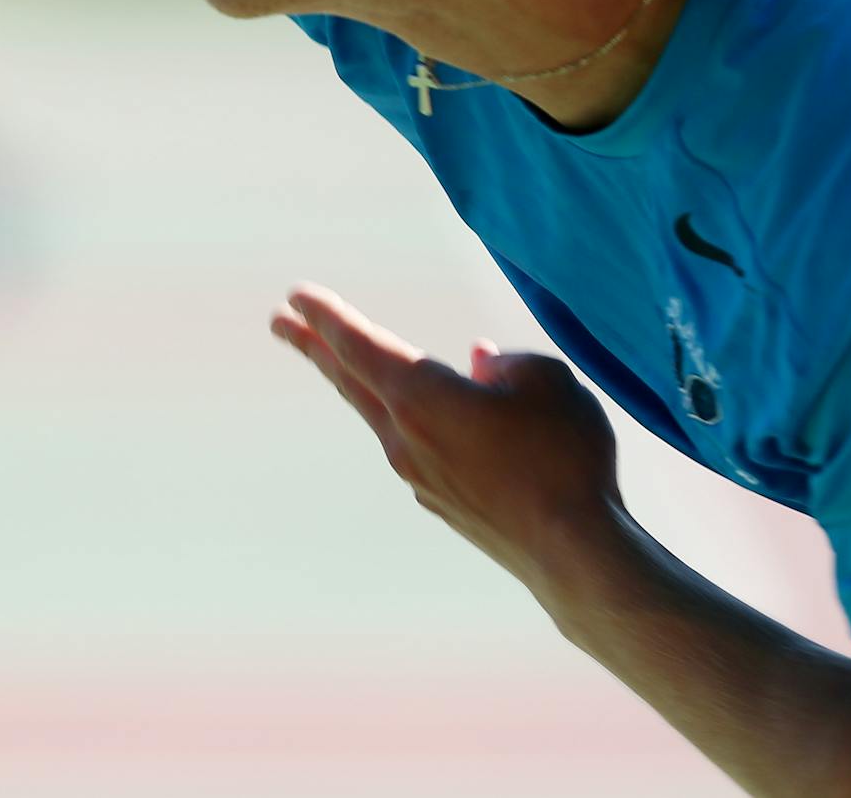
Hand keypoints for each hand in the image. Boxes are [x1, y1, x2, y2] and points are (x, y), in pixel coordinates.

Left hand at [270, 283, 622, 601]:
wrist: (571, 553)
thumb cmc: (563, 457)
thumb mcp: (546, 383)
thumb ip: (507, 363)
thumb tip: (480, 364)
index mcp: (420, 396)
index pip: (358, 343)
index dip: (326, 315)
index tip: (296, 296)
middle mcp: (404, 435)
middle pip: (348, 379)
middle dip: (312, 345)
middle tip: (278, 321)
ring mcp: (416, 473)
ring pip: (377, 414)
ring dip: (356, 382)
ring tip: (343, 360)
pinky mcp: (439, 501)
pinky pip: (415, 445)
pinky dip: (410, 419)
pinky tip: (433, 418)